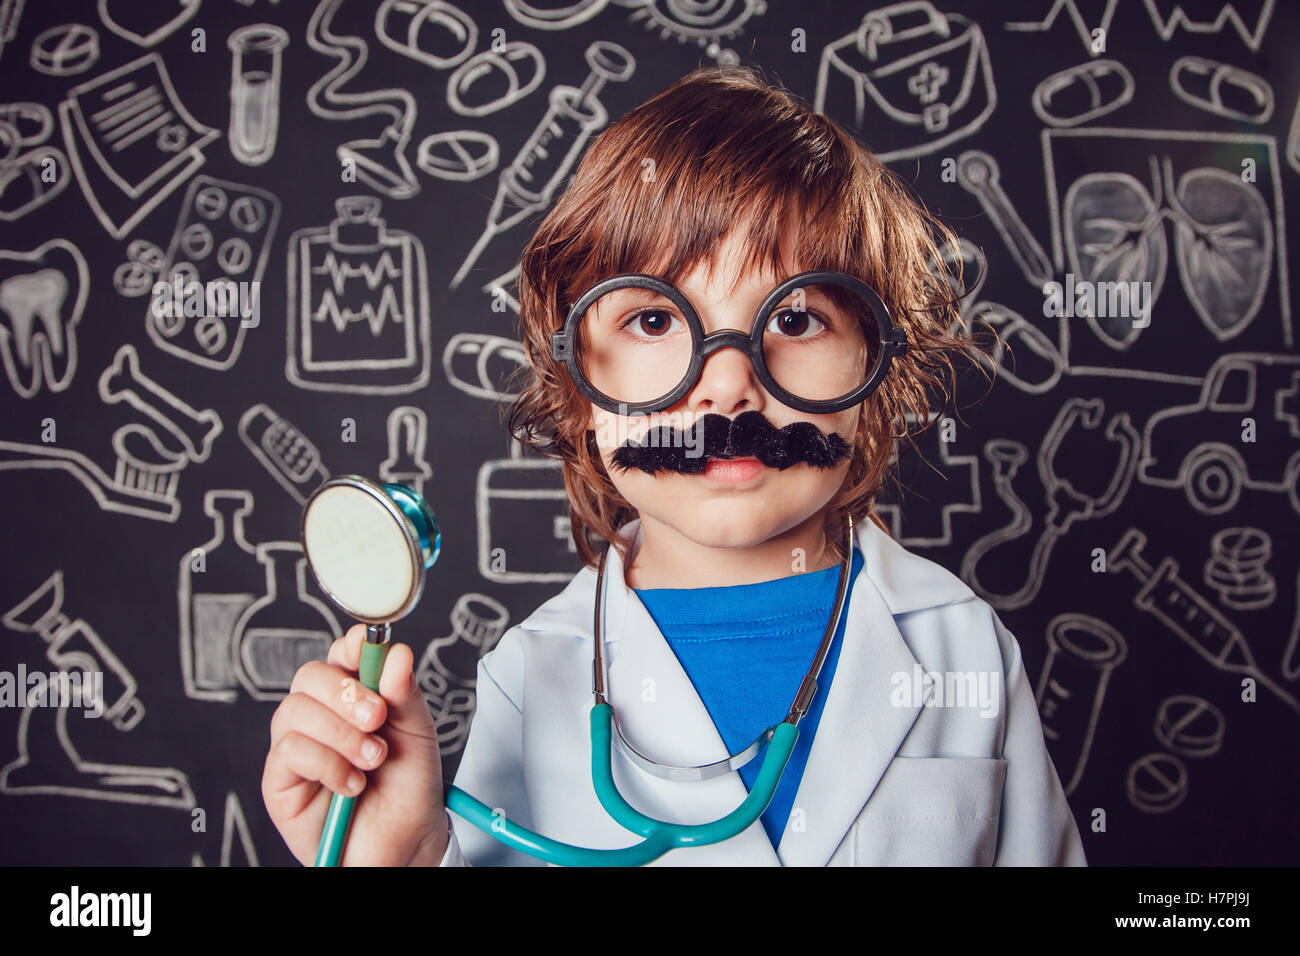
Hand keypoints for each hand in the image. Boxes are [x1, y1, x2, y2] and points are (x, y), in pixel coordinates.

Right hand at [262, 624, 448, 865]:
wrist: (407, 843)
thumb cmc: (408, 788)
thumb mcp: (418, 734)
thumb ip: (405, 694)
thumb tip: (396, 653)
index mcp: (353, 698)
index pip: (339, 657)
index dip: (350, 646)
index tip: (368, 646)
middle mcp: (320, 718)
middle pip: (309, 676)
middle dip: (345, 691)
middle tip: (378, 717)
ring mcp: (296, 747)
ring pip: (294, 711)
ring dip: (341, 733)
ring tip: (373, 759)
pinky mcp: (280, 782)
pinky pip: (288, 752)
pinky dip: (327, 763)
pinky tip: (353, 784)